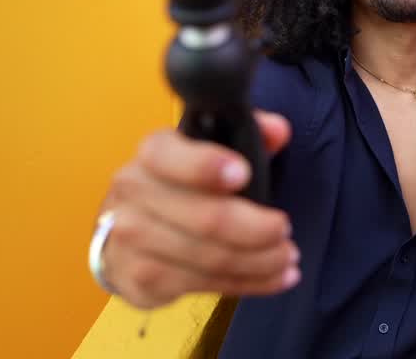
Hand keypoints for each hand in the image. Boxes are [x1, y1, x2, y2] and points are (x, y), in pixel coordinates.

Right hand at [96, 110, 299, 308]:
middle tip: (285, 229)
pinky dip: (247, 283)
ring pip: (209, 258)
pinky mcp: (139, 279)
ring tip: (288, 257)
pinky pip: (203, 285)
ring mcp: (130, 240)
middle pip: (204, 218)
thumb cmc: (183, 185)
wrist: (127, 231)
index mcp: (153, 153)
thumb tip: (277, 131)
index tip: (243, 174)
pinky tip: (274, 278)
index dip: (205, 165)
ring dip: (259, 262)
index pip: (169, 155)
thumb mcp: (213, 149)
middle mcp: (134, 193)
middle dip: (256, 229)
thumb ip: (248, 134)